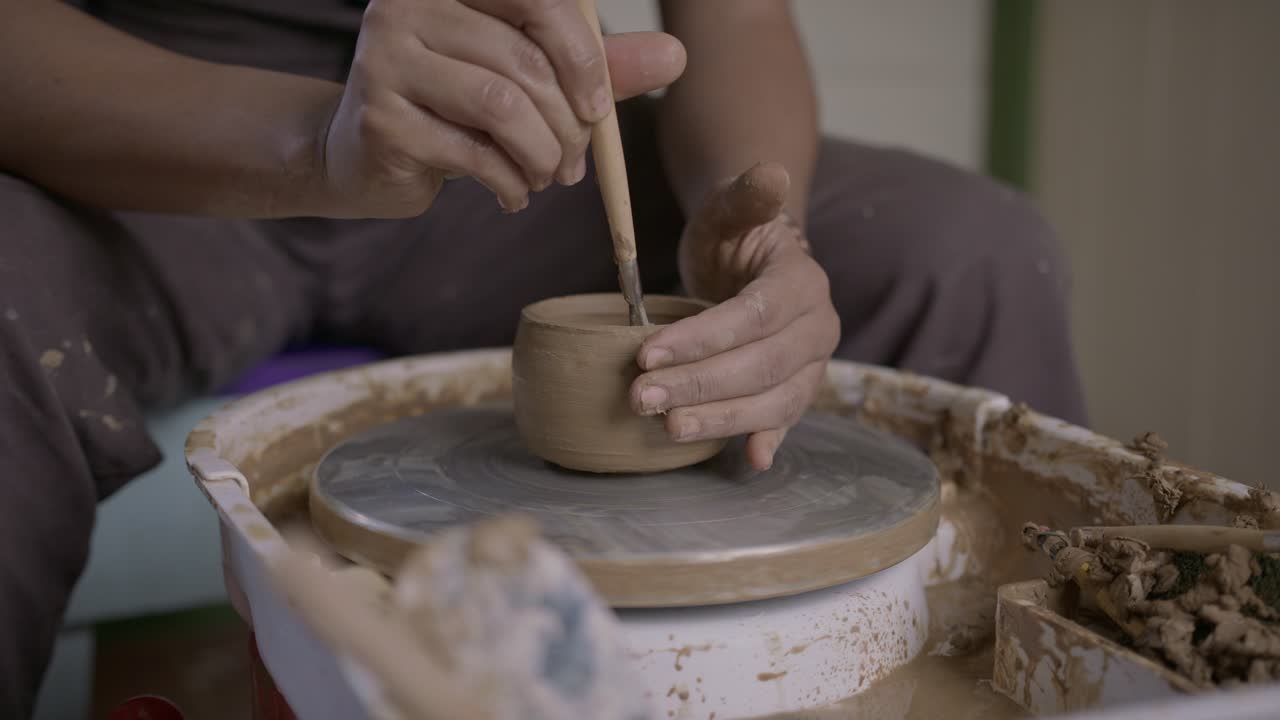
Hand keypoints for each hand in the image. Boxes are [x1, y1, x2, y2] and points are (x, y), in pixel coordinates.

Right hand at [321, 0, 685, 217]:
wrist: (363, 156)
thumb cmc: (452, 108)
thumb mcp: (526, 78)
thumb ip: (594, 65)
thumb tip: (673, 57)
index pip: (538, 0)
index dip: (583, 55)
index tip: (598, 109)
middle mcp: (407, 7)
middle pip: (524, 61)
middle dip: (567, 124)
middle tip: (573, 163)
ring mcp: (385, 59)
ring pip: (501, 106)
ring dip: (541, 155)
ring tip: (545, 177)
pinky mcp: (381, 118)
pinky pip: (472, 152)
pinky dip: (509, 182)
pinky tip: (512, 194)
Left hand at [630, 162, 839, 469]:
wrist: (752, 260)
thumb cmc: (734, 233)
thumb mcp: (732, 207)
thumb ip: (747, 193)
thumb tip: (773, 171)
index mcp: (802, 281)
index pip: (753, 316)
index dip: (702, 339)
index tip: (647, 353)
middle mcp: (816, 326)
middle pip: (761, 366)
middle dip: (699, 385)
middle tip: (640, 397)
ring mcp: (810, 364)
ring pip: (773, 400)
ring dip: (721, 419)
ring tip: (667, 427)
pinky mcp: (796, 389)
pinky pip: (786, 418)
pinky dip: (769, 440)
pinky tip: (750, 461)